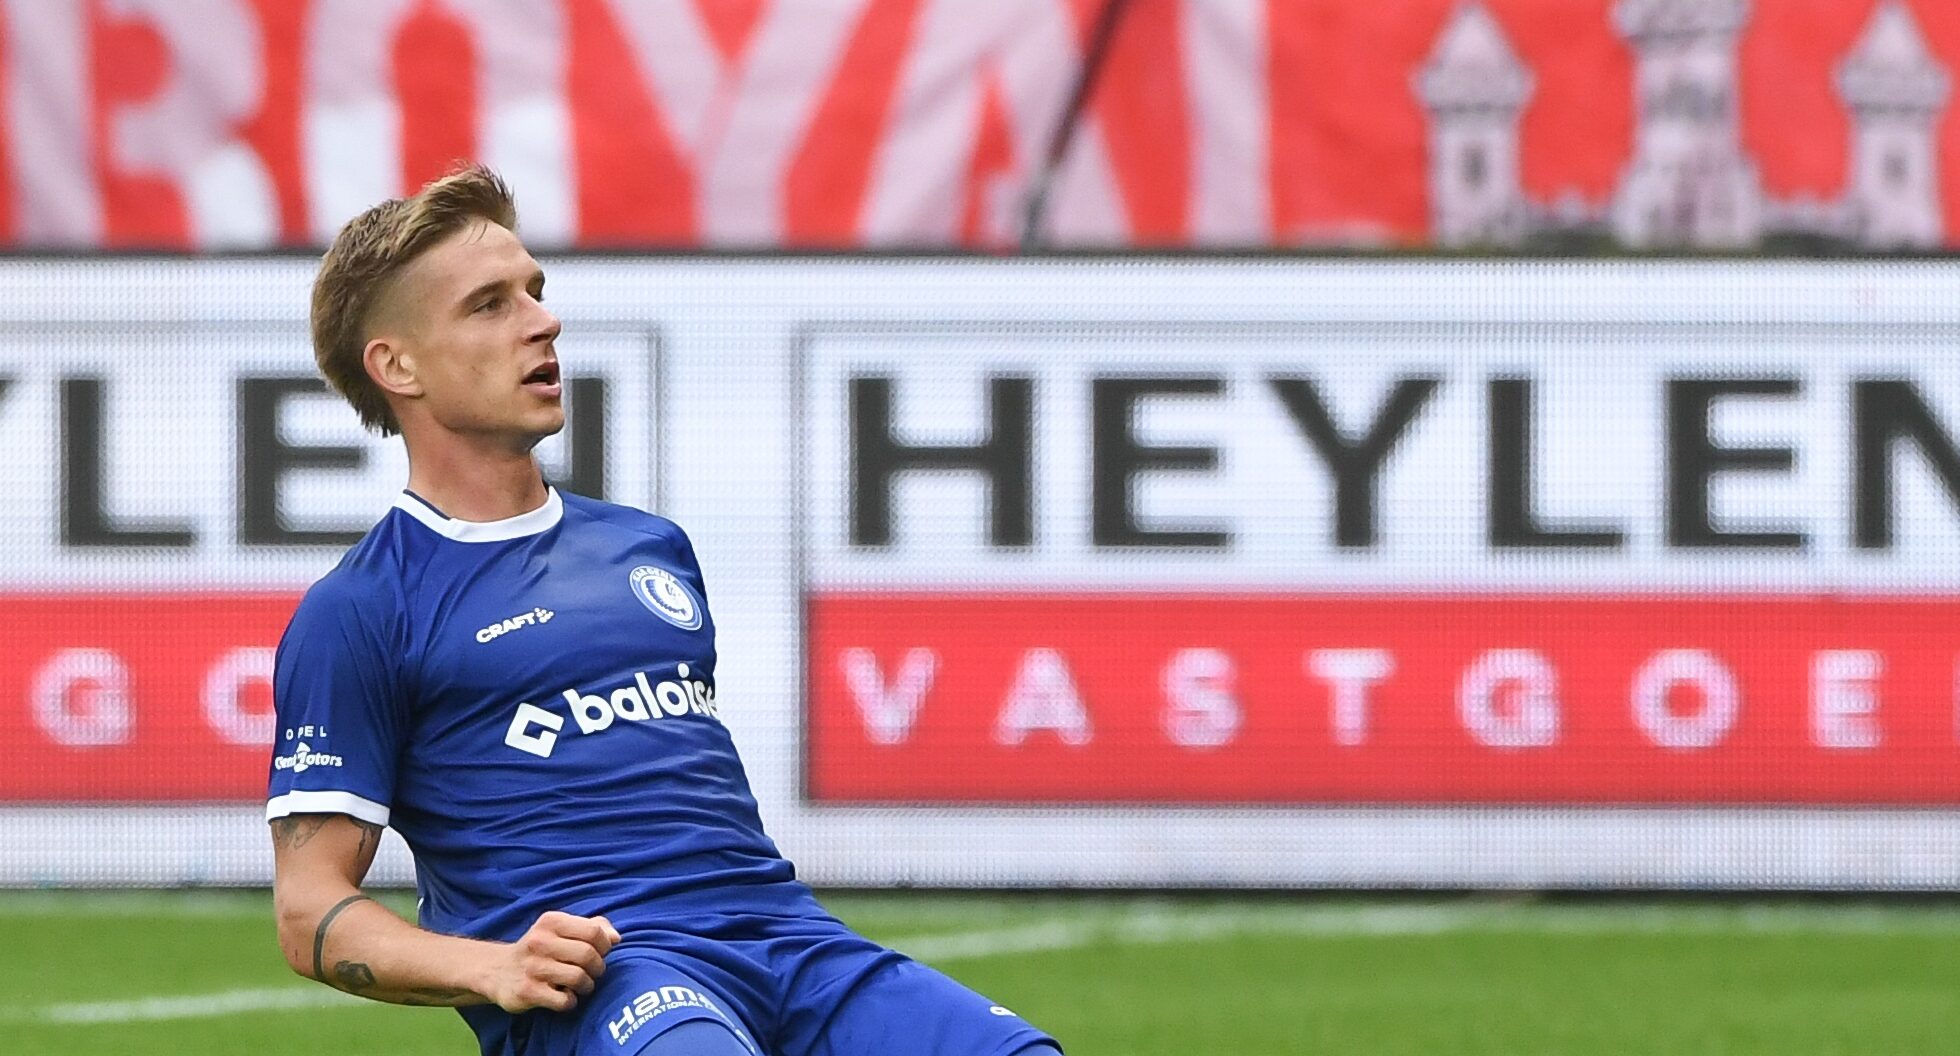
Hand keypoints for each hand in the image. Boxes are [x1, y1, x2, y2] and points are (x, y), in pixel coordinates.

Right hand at [482, 910, 621, 1012]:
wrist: (497, 970)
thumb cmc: (541, 949)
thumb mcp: (561, 929)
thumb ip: (593, 927)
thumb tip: (616, 938)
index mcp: (551, 921)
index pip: (594, 932)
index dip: (605, 946)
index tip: (601, 953)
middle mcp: (539, 941)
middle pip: (589, 955)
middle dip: (598, 968)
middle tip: (592, 973)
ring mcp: (532, 967)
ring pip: (579, 978)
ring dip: (586, 986)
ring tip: (580, 985)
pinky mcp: (527, 991)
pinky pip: (565, 1000)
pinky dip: (571, 1001)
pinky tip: (564, 996)